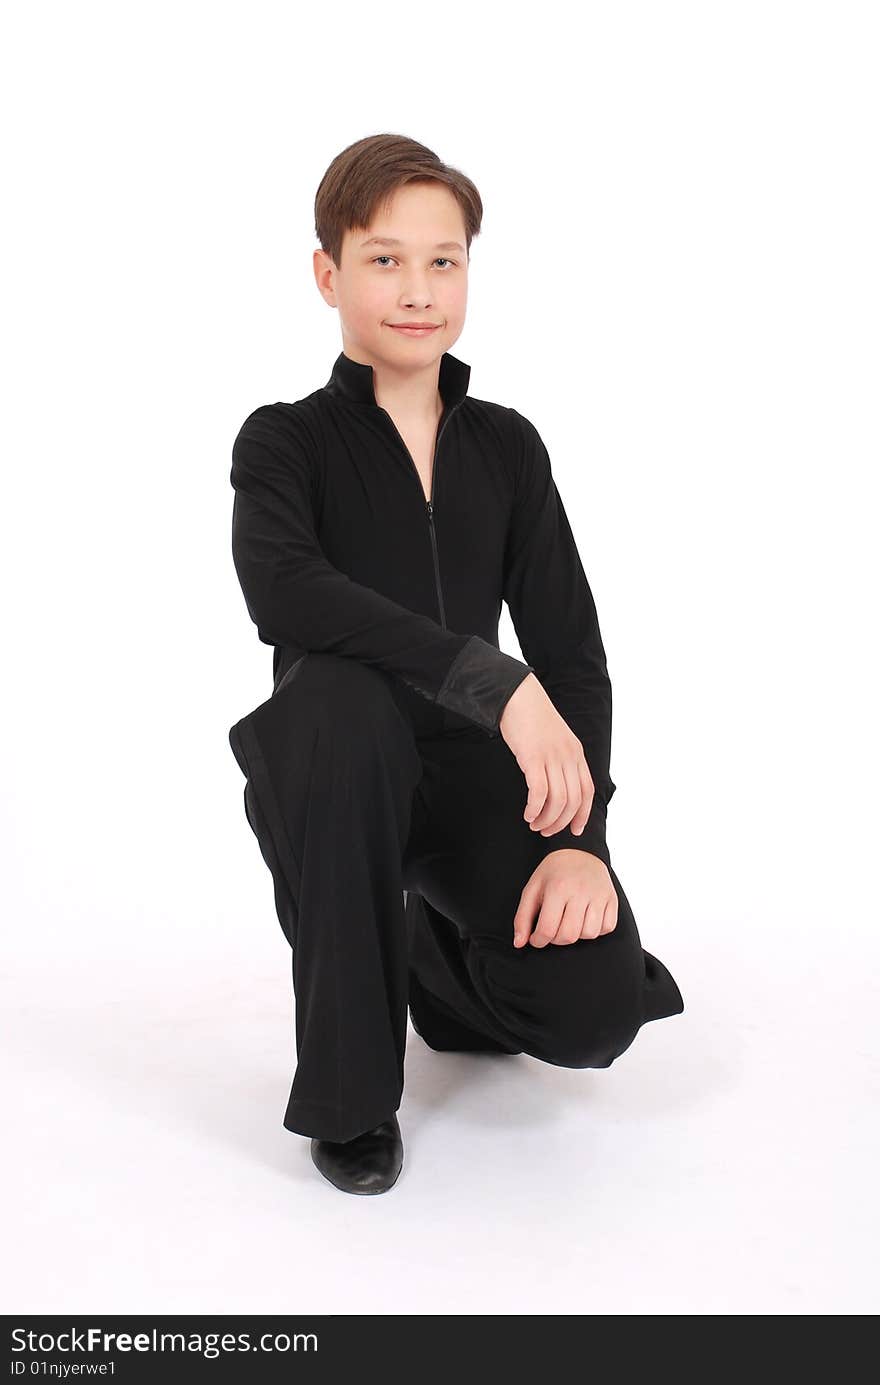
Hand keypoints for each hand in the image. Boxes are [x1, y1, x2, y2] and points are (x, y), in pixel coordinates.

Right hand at [499, 674, 594, 836]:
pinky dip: (534, 808)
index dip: (583, 814)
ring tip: (534, 825)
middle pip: (573, 800)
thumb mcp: (555, 738)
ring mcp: (551, 756)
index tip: (574, 830)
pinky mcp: (532, 757)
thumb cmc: (531, 718)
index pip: (587, 791)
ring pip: (558, 800)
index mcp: (576, 753)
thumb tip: (558, 784)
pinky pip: (539, 792)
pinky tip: (527, 814)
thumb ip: (561, 759)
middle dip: (560, 822)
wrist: (517, 695)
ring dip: (546, 819)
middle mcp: (568, 756)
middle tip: (546, 831)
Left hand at [512, 851, 617, 947]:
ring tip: (569, 922)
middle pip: (569, 935)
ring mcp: (599, 895)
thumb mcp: (532, 889)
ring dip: (577, 935)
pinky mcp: (612, 898)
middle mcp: (580, 891)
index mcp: (557, 887)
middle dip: (557, 940)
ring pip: (589, 934)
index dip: (538, 941)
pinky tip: (585, 919)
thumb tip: (519, 943)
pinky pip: (607, 927)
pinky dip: (596, 930)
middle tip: (552, 930)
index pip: (548, 929)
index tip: (537, 938)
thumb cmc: (553, 873)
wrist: (580, 851)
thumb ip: (522, 917)